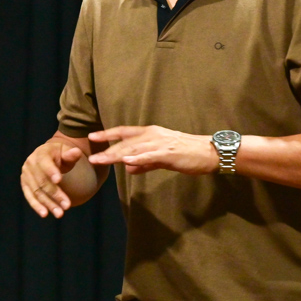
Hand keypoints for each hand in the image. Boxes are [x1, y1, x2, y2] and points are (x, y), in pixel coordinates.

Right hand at [20, 140, 85, 217]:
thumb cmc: (59, 154)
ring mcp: (26, 174)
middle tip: (67, 206)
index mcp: (41, 153)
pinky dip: (36, 206)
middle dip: (55, 194)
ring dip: (48, 204)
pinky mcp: (24, 184)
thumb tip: (77, 152)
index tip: (59, 180)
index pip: (45, 163)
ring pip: (37, 191)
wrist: (47, 156)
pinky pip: (29, 196)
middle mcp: (30, 163)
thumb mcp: (65, 151)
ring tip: (59, 213)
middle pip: (42, 181)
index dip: (51, 171)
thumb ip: (71, 154)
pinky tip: (45, 214)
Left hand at [87, 125, 218, 174]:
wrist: (209, 152)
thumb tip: (129, 167)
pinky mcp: (169, 153)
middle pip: (125, 142)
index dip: (108, 134)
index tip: (92, 137)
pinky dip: (138, 158)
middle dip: (107, 150)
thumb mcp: (161, 158)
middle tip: (91, 157)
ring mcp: (160, 143)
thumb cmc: (186, 154)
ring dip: (116, 155)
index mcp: (151, 133)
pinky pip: (150, 156)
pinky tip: (126, 161)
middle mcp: (153, 135)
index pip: (124, 132)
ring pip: (134, 149)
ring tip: (101, 160)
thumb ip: (145, 162)